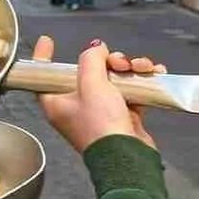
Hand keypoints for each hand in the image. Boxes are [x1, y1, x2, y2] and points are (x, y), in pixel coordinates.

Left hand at [34, 35, 164, 152]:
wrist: (128, 157)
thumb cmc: (101, 126)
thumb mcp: (91, 85)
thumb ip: (90, 60)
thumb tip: (96, 48)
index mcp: (56, 102)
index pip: (44, 75)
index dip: (44, 57)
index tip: (47, 41)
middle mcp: (75, 106)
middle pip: (87, 72)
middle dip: (107, 60)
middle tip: (118, 62)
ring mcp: (99, 111)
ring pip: (113, 78)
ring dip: (129, 68)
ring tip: (141, 67)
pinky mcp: (122, 115)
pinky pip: (130, 90)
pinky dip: (141, 80)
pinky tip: (154, 73)